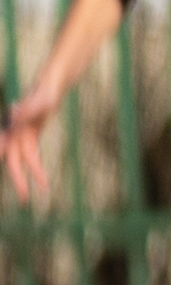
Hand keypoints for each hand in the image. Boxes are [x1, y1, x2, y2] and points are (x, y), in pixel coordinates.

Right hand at [0, 84, 52, 204]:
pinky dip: (35, 166)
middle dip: (19, 180)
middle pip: (15, 161)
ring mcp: (23, 134)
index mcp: (15, 127)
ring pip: (23, 160)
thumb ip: (28, 108)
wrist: (51, 85)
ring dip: (29, 176)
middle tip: (25, 199)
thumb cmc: (46, 92)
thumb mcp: (41, 100)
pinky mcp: (31, 135)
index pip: (7, 148)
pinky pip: (31, 154)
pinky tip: (40, 177)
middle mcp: (16, 133)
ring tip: (37, 192)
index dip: (4, 157)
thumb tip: (14, 115)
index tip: (3, 165)